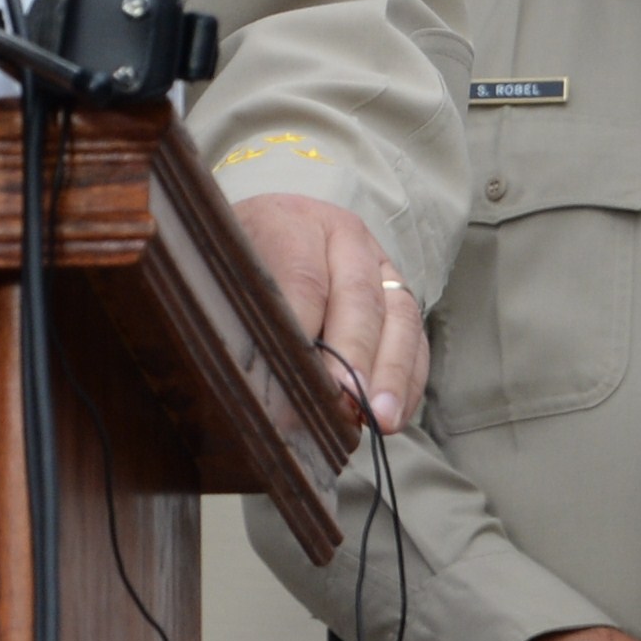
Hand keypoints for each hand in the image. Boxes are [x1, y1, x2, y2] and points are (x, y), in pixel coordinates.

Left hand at [235, 194, 424, 432]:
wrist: (263, 234)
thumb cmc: (237, 263)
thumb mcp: (225, 275)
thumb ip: (244, 313)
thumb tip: (261, 378)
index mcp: (294, 223)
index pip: (303, 278)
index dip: (304, 330)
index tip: (297, 377)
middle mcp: (346, 238)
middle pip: (358, 296)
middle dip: (355, 355)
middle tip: (348, 400)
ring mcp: (380, 265)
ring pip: (399, 316)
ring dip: (392, 373)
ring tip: (382, 417)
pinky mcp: (400, 297)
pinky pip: (415, 338)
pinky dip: (408, 380)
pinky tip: (395, 415)